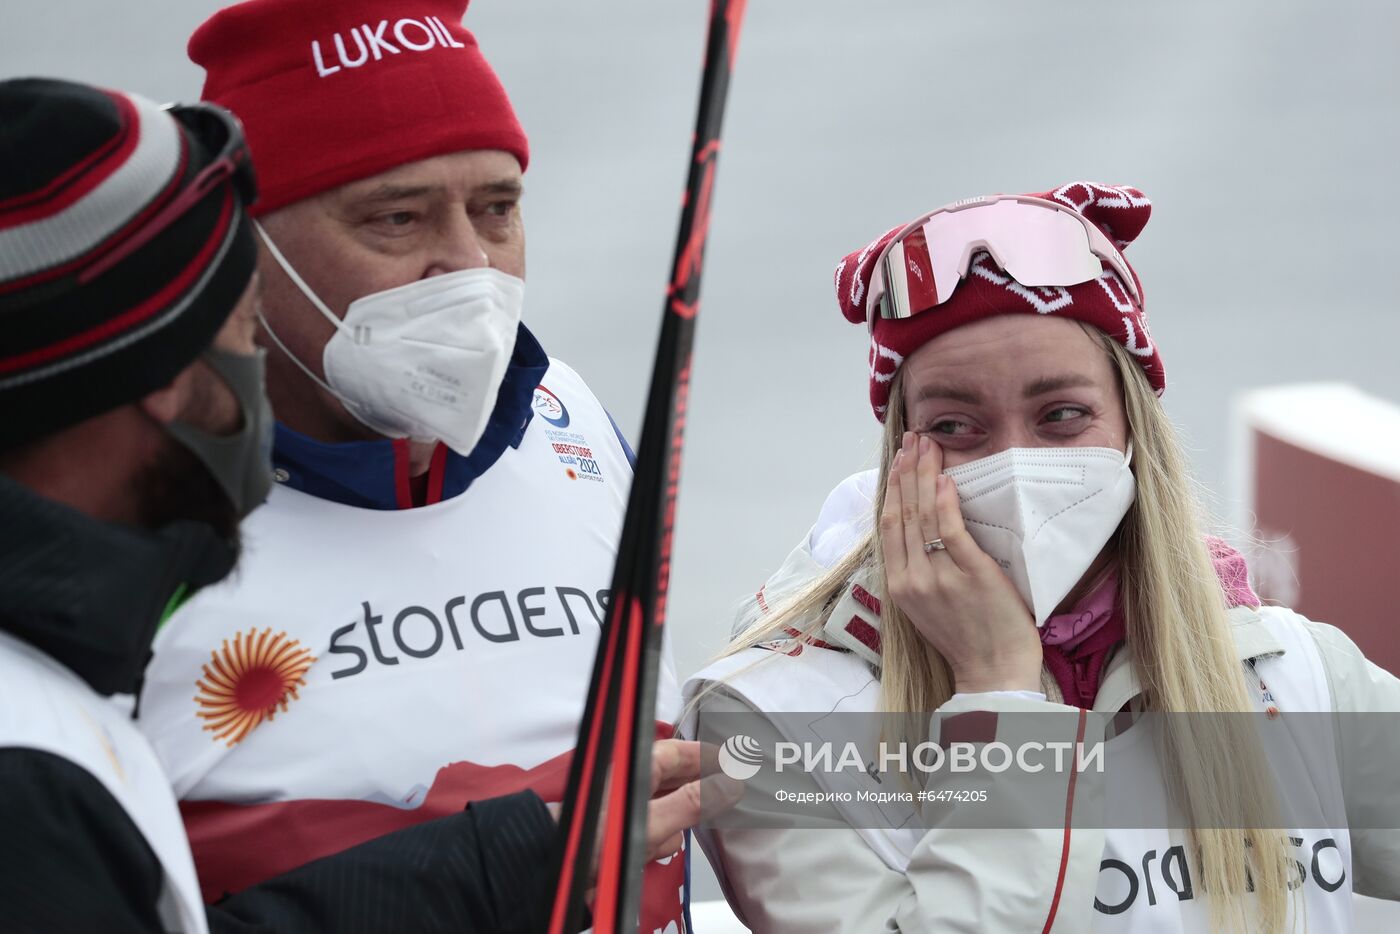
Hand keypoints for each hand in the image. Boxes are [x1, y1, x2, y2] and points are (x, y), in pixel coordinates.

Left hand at [548, 739, 743, 881]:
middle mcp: (632, 782)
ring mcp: (626, 807)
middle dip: (700, 786)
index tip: (732, 759)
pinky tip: (662, 847)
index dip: (706, 755)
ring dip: (681, 815)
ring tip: (704, 819)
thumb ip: (692, 804)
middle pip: (675, 776)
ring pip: (666, 804)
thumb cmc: (594, 840)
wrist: (558, 868)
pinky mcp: (620, 830)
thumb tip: (730, 785)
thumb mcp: (652, 822)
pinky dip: (660, 836)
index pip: (679, 752)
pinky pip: (651, 828)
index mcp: (637, 768)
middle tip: (730, 791)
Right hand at [879, 432, 1041, 693]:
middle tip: (913, 439)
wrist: (993, 672)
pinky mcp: (970, 574)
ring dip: (924, 475)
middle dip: (906, 471)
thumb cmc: (967, 640)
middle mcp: (911, 579)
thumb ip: (921, 571)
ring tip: (927, 446)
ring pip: (923, 514)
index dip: (893, 489)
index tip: (900, 460)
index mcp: (899, 586)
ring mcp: (939, 576)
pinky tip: (946, 478)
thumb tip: (923, 531)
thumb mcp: (927, 607)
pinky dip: (946, 501)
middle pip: (902, 512)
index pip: (889, 526)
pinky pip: (951, 530)